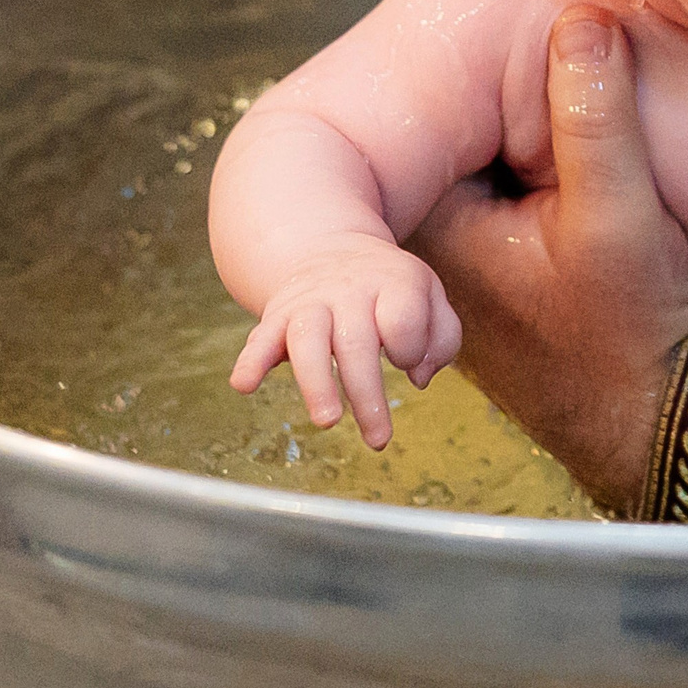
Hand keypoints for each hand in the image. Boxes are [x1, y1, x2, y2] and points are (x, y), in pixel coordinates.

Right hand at [229, 237, 460, 449]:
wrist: (333, 248)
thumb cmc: (390, 288)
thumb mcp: (429, 295)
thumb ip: (442, 337)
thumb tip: (421, 377)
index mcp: (393, 283)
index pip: (403, 320)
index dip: (409, 348)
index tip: (407, 360)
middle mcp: (349, 292)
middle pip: (357, 342)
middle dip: (367, 393)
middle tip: (379, 439)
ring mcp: (310, 303)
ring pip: (308, 340)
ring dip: (317, 384)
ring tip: (328, 421)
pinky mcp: (278, 316)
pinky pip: (259, 337)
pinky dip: (250, 360)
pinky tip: (244, 385)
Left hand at [406, 9, 687, 512]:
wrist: (661, 421)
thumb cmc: (630, 335)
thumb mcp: (620, 216)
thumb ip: (595, 118)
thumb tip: (582, 21)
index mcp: (435, 229)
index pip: (426, 116)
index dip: (464, 65)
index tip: (496, 20)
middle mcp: (432, 251)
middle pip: (455, 136)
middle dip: (492, 89)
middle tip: (542, 30)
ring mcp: (465, 268)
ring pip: (483, 163)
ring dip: (517, 126)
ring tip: (564, 72)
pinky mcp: (504, 277)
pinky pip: (506, 193)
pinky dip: (533, 164)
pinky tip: (573, 142)